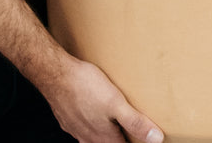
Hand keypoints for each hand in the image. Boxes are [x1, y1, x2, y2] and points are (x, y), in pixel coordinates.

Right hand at [43, 51, 163, 142]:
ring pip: (94, 138)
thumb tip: (156, 139)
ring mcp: (76, 129)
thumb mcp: (116, 103)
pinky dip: (92, 124)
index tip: (142, 138)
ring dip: (105, 133)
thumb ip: (136, 122)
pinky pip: (83, 127)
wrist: (55, 74)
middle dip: (120, 138)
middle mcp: (89, 137)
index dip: (135, 142)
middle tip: (129, 131)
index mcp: (104, 138)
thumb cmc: (84, 87)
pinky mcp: (68, 118)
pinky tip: (94, 112)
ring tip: (114, 123)